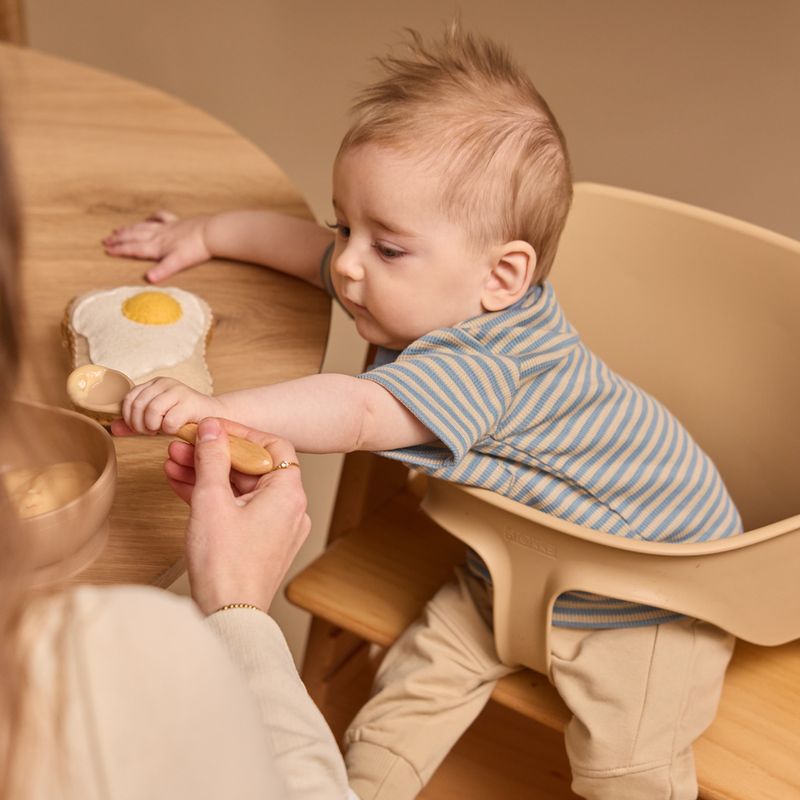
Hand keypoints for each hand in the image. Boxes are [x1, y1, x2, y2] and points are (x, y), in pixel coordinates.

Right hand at [102, 211, 211, 282]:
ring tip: (118, 229)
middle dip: (119, 239)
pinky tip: (148, 217)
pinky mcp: (177, 222)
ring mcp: (167, 227)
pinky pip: (160, 217)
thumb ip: (162, 270)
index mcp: (156, 246)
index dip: (120, 250)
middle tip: (105, 240)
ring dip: (129, 229)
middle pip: (134, 236)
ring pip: (143, 227)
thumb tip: (148, 279)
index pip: (134, 249)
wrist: (210, 233)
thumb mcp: (177, 263)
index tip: (107, 250)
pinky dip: (152, 217)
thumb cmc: (195, 249)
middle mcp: (158, 235)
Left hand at [112, 377, 223, 434]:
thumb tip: (113, 428)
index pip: (129, 398)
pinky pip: (169, 420)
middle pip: (137, 405)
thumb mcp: (155, 420)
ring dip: (153, 427)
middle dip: (139, 425)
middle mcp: (165, 383)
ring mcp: (179, 390)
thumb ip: (135, 424)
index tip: (139, 427)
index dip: (129, 417)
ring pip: (151, 411)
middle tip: (150, 432)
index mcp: (154, 384)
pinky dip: (169, 430)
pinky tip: (176, 429)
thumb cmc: (184, 418)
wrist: (215, 417)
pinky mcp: (191, 402)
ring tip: (161, 430)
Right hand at [164, 417, 309, 614]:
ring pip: (241, 489)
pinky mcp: (260, 543)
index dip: (242, 433)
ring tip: (175, 462)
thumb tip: (212, 430)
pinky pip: (238, 509)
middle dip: (216, 454)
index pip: (273, 446)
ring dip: (209, 474)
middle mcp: (290, 509)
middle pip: (253, 467)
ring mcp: (276, 528)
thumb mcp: (212, 501)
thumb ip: (212, 459)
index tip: (213, 428)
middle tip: (185, 445)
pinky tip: (182, 485)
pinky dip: (214, 497)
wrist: (227, 615)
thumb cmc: (225, 565)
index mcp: (289, 493)